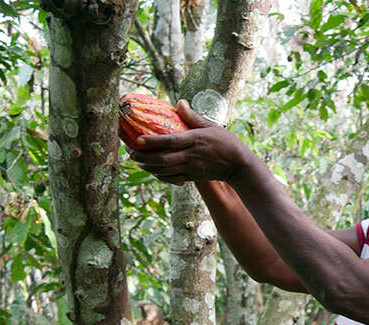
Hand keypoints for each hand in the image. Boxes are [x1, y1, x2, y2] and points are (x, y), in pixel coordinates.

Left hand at [125, 100, 251, 185]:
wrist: (238, 165)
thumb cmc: (226, 142)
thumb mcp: (212, 126)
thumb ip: (193, 117)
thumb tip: (179, 102)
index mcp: (195, 140)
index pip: (170, 141)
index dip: (152, 141)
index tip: (137, 139)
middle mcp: (191, 156)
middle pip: (163, 159)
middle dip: (144, 158)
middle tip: (130, 153)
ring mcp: (191, 168)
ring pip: (165, 171)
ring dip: (149, 167)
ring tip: (138, 161)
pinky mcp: (192, 177)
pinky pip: (172, 179)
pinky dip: (160, 176)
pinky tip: (153, 171)